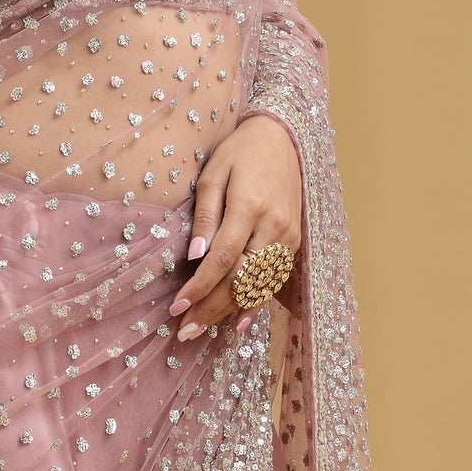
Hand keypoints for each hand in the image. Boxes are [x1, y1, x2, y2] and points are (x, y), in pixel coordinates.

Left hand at [169, 112, 302, 338]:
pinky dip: (255, 304)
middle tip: (185, 331)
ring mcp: (288, 236)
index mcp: (249, 207)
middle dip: (211, 308)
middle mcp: (273, 227)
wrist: (281, 139)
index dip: (199, 287)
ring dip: (229, 312)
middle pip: (241, 279)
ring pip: (258, 285)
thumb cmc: (239, 153)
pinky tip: (238, 323)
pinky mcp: (294, 242)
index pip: (223, 259)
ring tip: (202, 331)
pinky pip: (273, 279)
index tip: (177, 307)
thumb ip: (204, 216)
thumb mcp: (212, 175)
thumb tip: (194, 257)